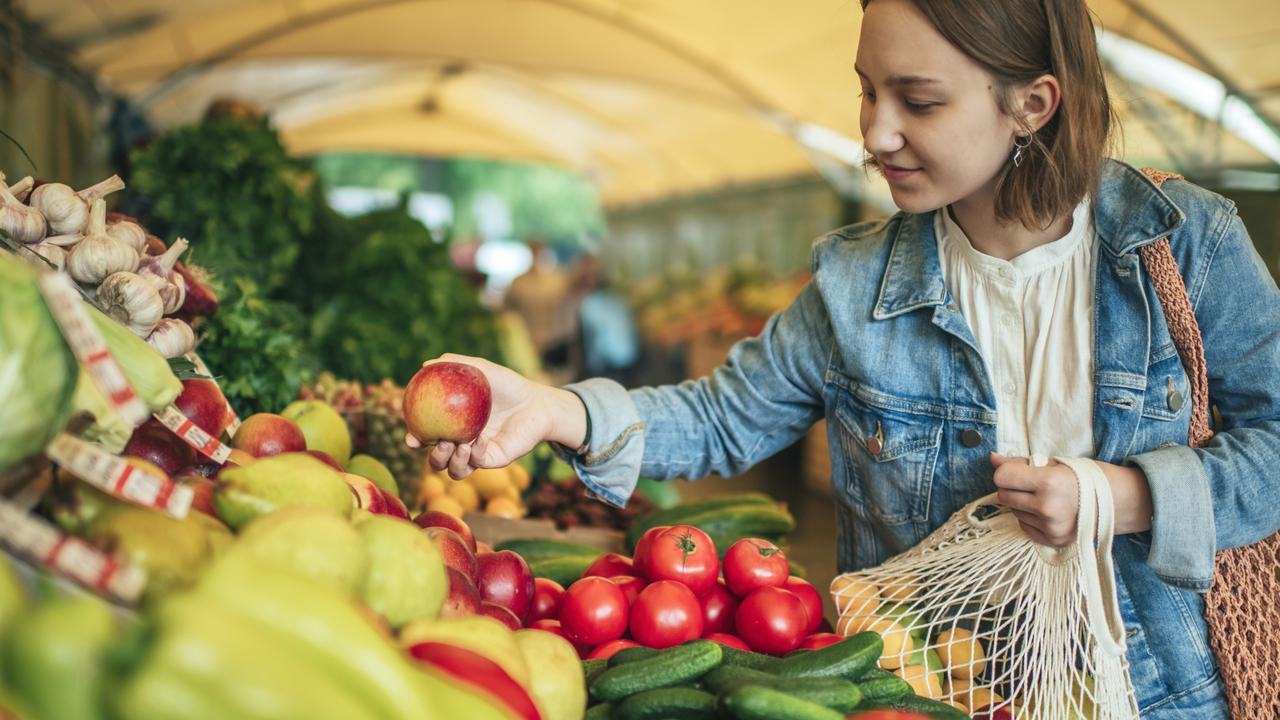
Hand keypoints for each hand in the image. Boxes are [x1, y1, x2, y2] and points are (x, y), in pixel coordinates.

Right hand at [405, 354, 586, 479]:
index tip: (411, 438)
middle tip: (439, 442)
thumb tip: (425, 364)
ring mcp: (478, 454)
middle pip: (437, 460)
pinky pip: (478, 464)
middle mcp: (463, 442)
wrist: (537, 402)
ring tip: (458, 444)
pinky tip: (480, 440)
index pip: (428, 436)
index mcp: (455, 425)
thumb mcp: (481, 370)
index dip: (416, 440)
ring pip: (454, 470)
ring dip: (450, 461)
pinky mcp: (494, 460)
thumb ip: (455, 364)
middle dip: (433, 457)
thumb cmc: (509, 385)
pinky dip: (475, 454)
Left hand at [991, 453, 1079, 546]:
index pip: (1002, 477)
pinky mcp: (1052, 541)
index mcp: (1048, 482)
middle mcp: (1047, 507)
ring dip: (1022, 504)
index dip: (1006, 473)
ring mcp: (1050, 527)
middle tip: (1031, 485)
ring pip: (1013, 511)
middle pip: (1003, 496)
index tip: (1018, 472)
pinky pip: (1023, 526)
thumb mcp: (1054, 464)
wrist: (1115, 503)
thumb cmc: (1083, 478)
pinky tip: (1048, 512)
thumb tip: (993, 458)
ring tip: (1045, 499)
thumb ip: (1019, 463)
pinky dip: (1030, 518)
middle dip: (1012, 488)